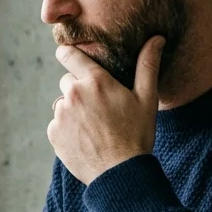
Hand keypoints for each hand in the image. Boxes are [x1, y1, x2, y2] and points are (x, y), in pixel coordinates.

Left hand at [48, 36, 163, 184]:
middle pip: (67, 81)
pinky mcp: (54, 134)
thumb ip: (148, 65)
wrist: (120, 173)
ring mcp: (61, 115)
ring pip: (63, 104)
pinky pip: (57, 124)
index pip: (68, 54)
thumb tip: (157, 38)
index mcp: (95, 81)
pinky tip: (86, 139)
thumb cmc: (137, 135)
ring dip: (73, 111)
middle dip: (80, 90)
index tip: (71, 57)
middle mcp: (74, 94)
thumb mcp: (146, 99)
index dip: (68, 54)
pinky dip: (67, 130)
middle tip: (99, 108)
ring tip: (94, 127)